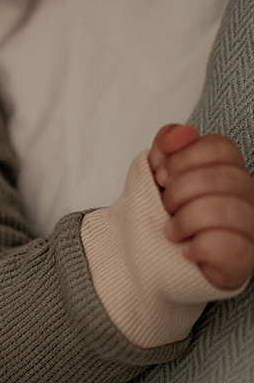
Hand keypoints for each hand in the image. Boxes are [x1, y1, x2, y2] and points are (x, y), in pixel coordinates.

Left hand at [149, 124, 253, 289]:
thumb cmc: (158, 208)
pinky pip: (230, 245)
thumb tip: (186, 131)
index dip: (183, 159)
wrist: (147, 252)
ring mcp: (249, 227)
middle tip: (165, 205)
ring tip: (172, 230)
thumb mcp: (155, 168)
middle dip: (180, 190)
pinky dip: (198, 246)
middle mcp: (245, 195)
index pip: (220, 146)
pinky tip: (186, 249)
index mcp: (226, 168)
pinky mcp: (245, 259)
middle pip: (223, 176)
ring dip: (186, 220)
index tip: (161, 176)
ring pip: (228, 210)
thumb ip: (167, 143)